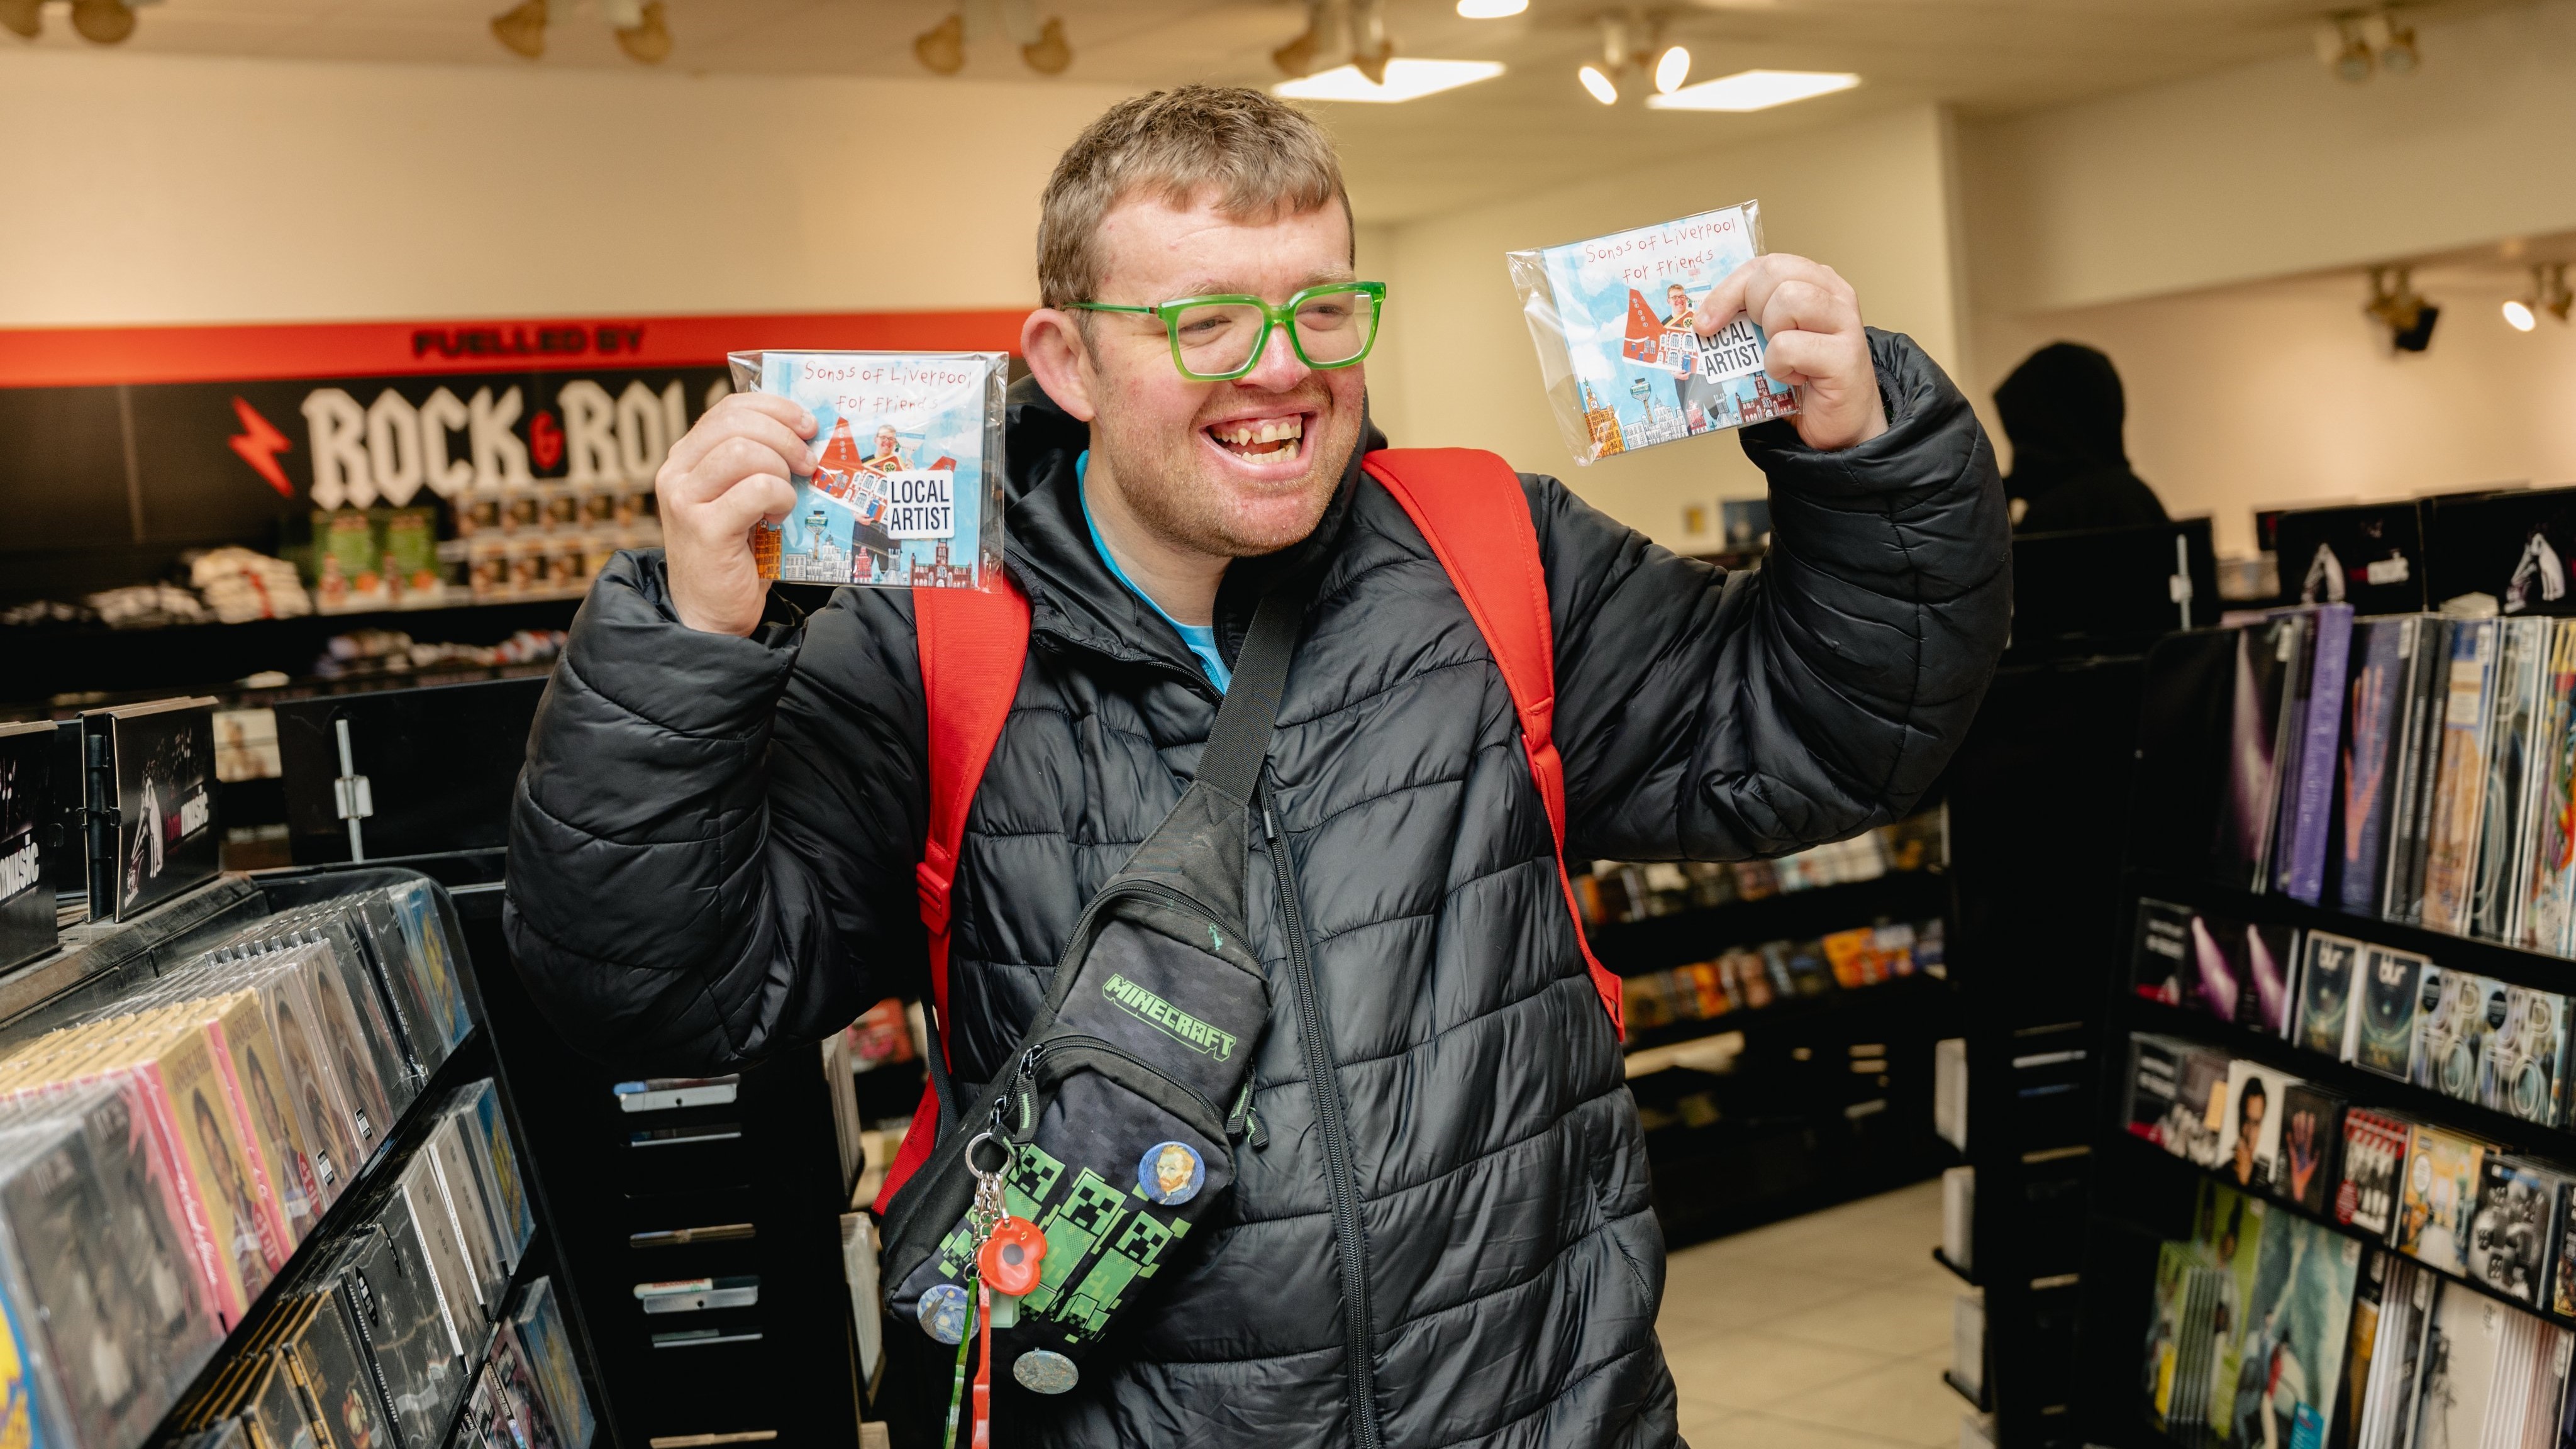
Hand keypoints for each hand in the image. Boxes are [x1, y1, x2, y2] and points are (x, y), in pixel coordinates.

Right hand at [655, 392, 814, 635]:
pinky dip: (780, 497)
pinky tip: (780, 516)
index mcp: (687, 457)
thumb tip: (808, 432)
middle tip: (809, 462)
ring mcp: (685, 500)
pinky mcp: (703, 528)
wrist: (713, 612)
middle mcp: (677, 472)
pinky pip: (755, 490)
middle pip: (737, 423)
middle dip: (785, 436)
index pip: (729, 408)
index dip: (774, 408)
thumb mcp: (744, 497)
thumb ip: (759, 463)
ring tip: (789, 494)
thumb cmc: (738, 553)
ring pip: (744, 451)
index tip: (807, 424)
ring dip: (781, 469)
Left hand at [1696, 254, 1887, 451]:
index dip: (1729, 289)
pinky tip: (1795, 378)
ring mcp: (1844, 322)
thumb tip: (1701, 320)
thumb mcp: (1771, 338)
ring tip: (1781, 357)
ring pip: (1788, 300)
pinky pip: (1788, 347)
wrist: (1841, 423)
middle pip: (1775, 272)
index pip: (1766, 264)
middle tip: (1759, 338)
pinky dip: (1779, 367)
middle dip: (1752, 306)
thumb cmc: (1804, 379)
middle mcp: (1835, 294)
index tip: (1705, 321)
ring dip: (1770, 335)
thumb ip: (1750, 318)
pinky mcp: (1845, 355)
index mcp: (1816, 281)